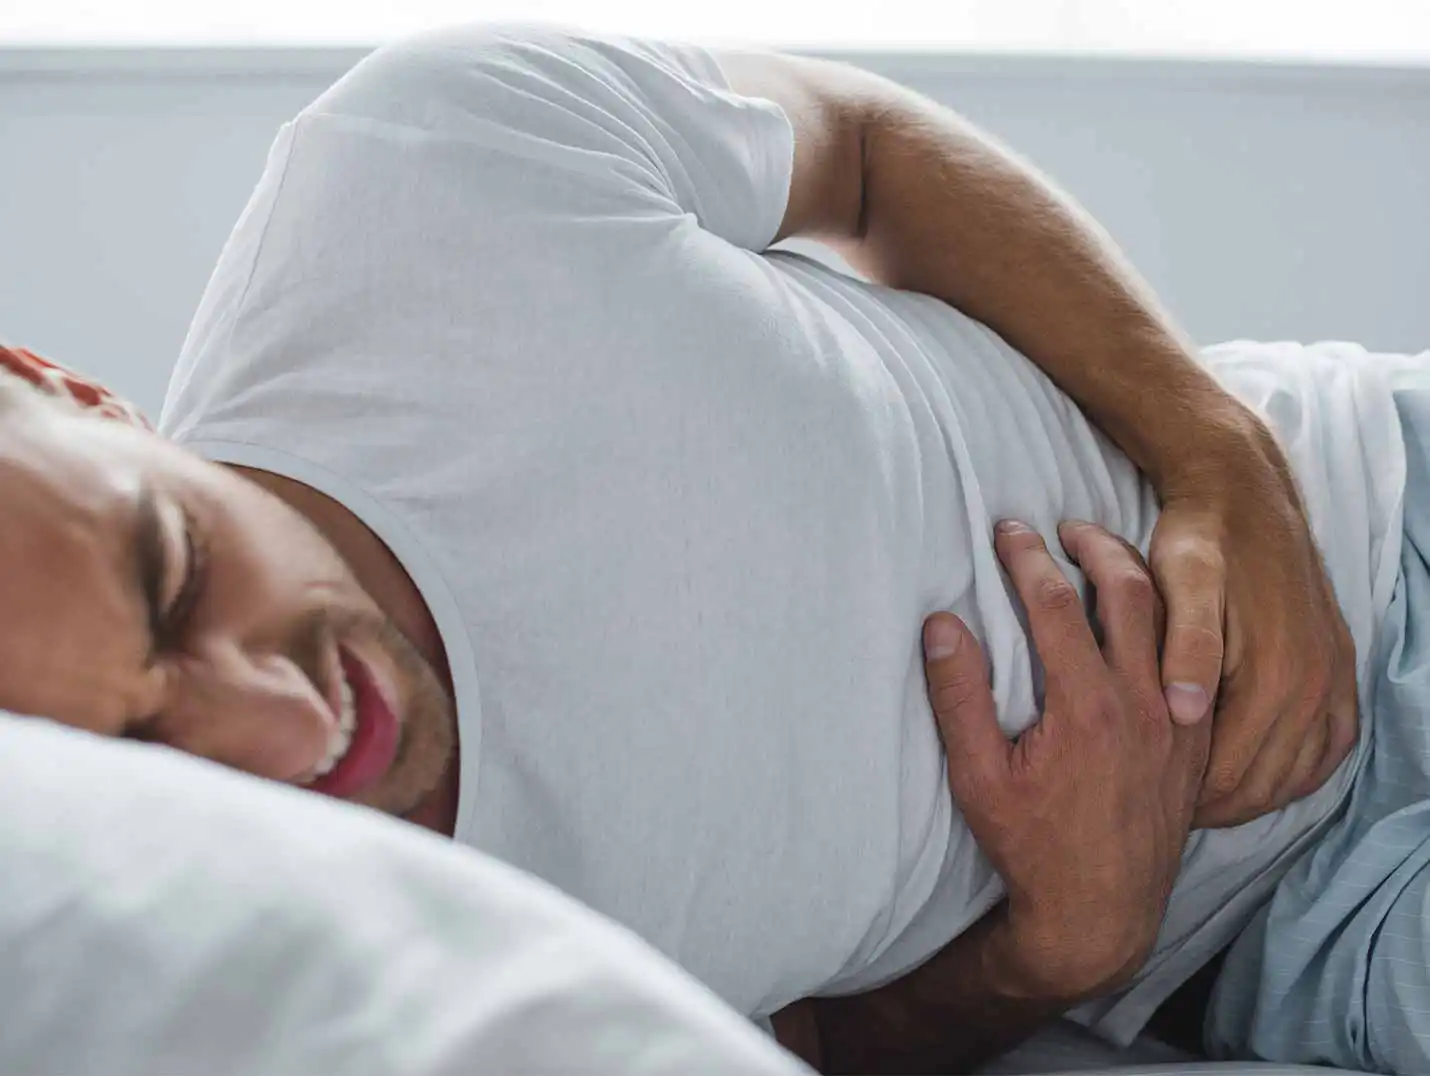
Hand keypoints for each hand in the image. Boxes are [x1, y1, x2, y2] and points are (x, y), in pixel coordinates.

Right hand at [923, 520, 1209, 998]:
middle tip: (1060, 525)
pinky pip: (1195, 660)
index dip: (1026, 557)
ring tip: (1104, 552)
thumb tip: (942, 623)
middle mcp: (1143, 702)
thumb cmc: (1030, 845)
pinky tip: (1152, 615)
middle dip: (1092, 545)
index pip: (1054, 603)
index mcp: (1085, 706)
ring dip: (1137, 574)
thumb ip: (959, 696)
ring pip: (1172, 620)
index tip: (1006, 530)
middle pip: (1128, 591)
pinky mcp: (1196, 741)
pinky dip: (1174, 621)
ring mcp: (1178, 721)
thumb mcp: (977, 777)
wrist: (1099, 913)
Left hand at [1149, 421, 1358, 827]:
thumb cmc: (1197, 540)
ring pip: (1295, 777)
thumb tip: (1186, 713)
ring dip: (1249, 793)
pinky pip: (1329, 750)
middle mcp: (1316, 686)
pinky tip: (1253, 771)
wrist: (1244, 492)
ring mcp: (1335, 680)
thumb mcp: (1178, 582)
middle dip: (1210, 803)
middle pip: (1260, 785)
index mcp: (1276, 676)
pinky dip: (1293, 772)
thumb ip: (1186, 647)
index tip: (1143, 799)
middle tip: (1161, 802)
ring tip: (1194, 793)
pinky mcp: (1340, 670)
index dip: (1183, 797)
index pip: (1227, 776)